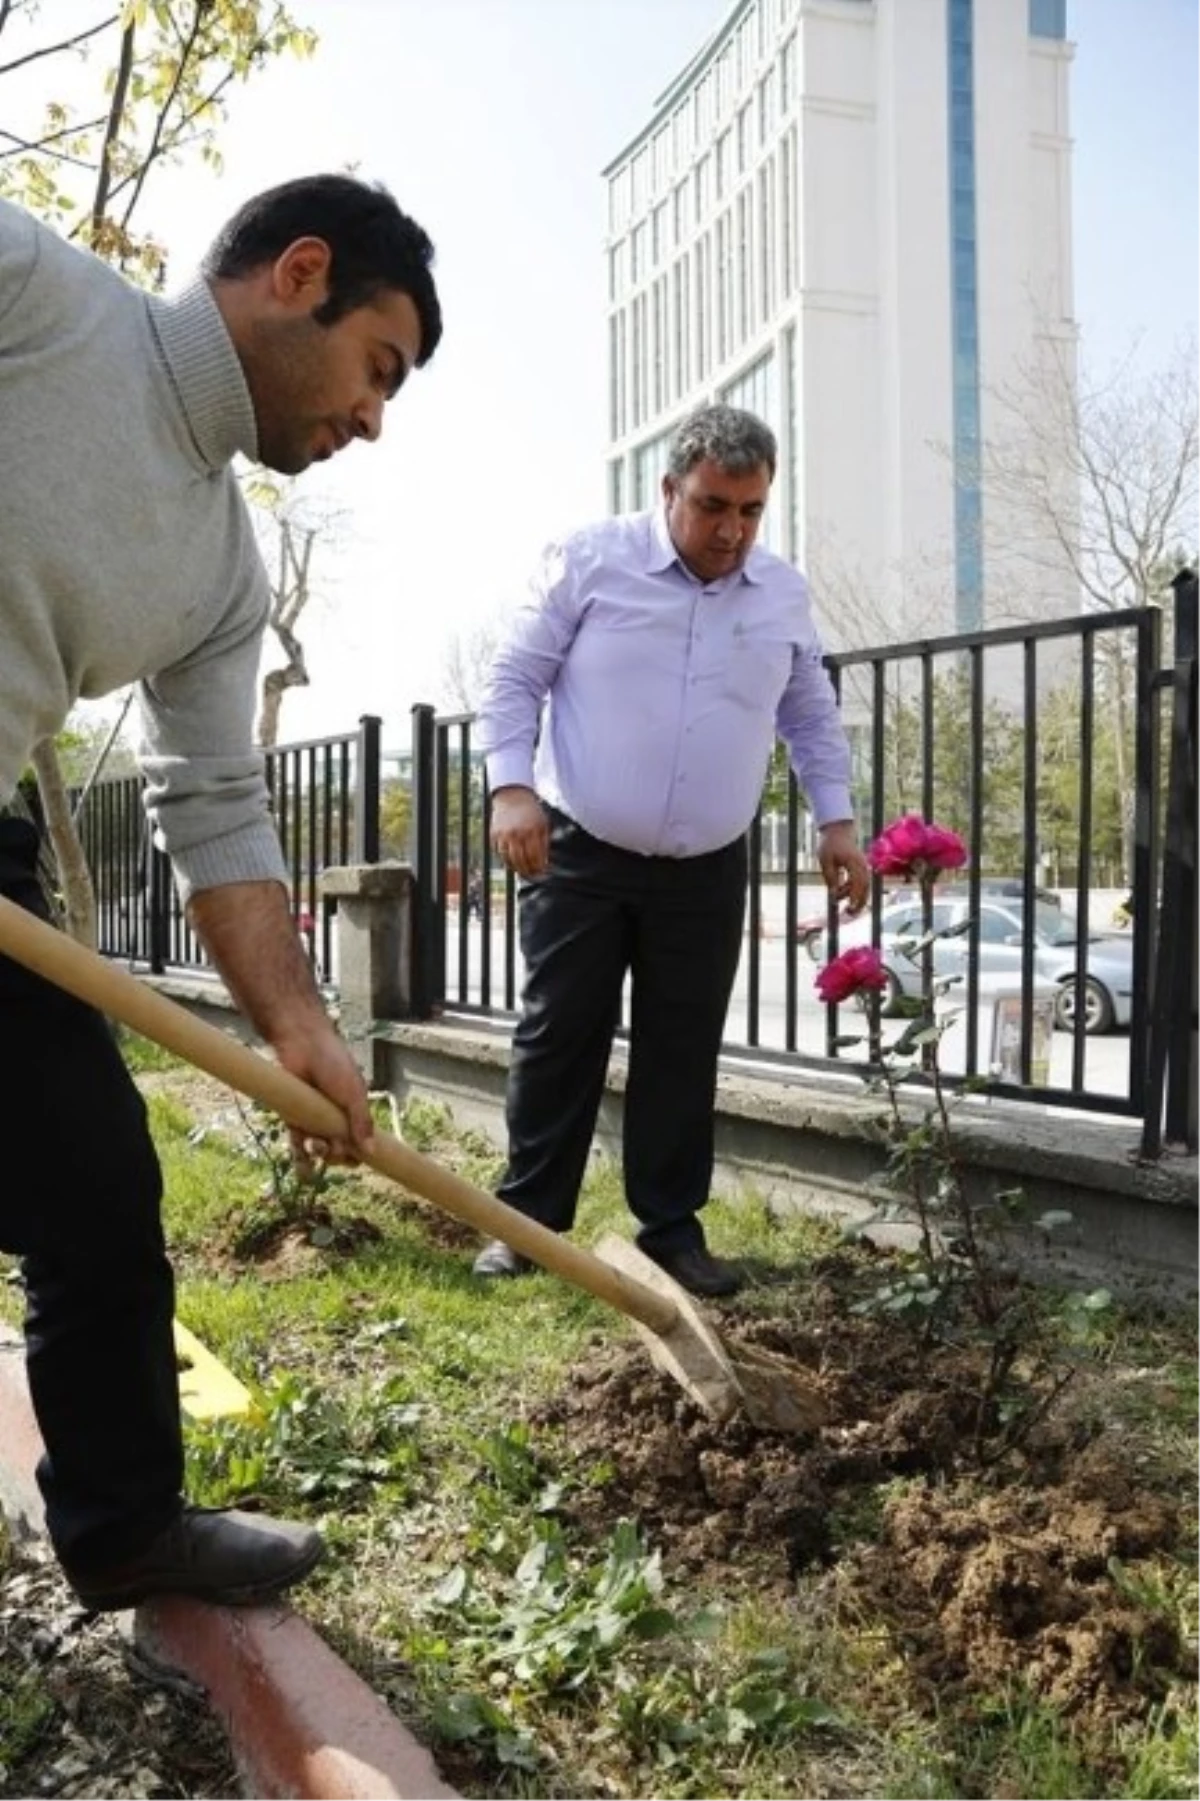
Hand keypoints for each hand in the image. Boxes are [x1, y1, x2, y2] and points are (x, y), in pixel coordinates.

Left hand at [271, 1020, 373, 1171]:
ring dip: (320, 1154)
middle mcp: (334, 1120)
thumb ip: (362, 1122)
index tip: (356, 1160)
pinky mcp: (293, 1119)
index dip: (358, 1155)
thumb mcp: (354, 1093)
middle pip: (339, 1152)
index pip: (360, 1143)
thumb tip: (372, 1152)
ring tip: (317, 1144)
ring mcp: (314, 1120)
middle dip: (338, 1155)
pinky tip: (304, 1169)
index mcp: (353, 1113)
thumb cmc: (334, 1064)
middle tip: (334, 1146)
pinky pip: (297, 1145)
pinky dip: (300, 1158)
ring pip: (319, 1151)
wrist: (303, 1045)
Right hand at [490, 785, 549, 877]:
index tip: (540, 873)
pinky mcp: (494, 835)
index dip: (538, 868)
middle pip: (521, 861)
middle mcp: (517, 833)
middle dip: (527, 871)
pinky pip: (499, 853)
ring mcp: (504, 834)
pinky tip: (512, 861)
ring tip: (522, 871)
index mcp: (532, 831)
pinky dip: (506, 859)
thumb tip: (544, 864)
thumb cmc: (531, 813)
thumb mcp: (543, 824)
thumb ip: (544, 843)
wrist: (513, 797)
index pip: (535, 857)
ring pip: (509, 859)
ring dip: (516, 868)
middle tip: (531, 875)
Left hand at [817, 821, 869, 915]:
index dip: (854, 896)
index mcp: (853, 862)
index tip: (850, 907)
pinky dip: (853, 891)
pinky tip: (841, 894)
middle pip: (865, 887)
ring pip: (864, 887)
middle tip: (850, 914)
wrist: (838, 831)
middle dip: (859, 902)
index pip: (857, 882)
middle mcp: (862, 865)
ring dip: (857, 898)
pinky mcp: (860, 868)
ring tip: (846, 909)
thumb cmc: (830, 845)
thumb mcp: (826, 861)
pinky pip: (859, 883)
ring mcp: (863, 867)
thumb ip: (830, 878)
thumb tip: (834, 896)